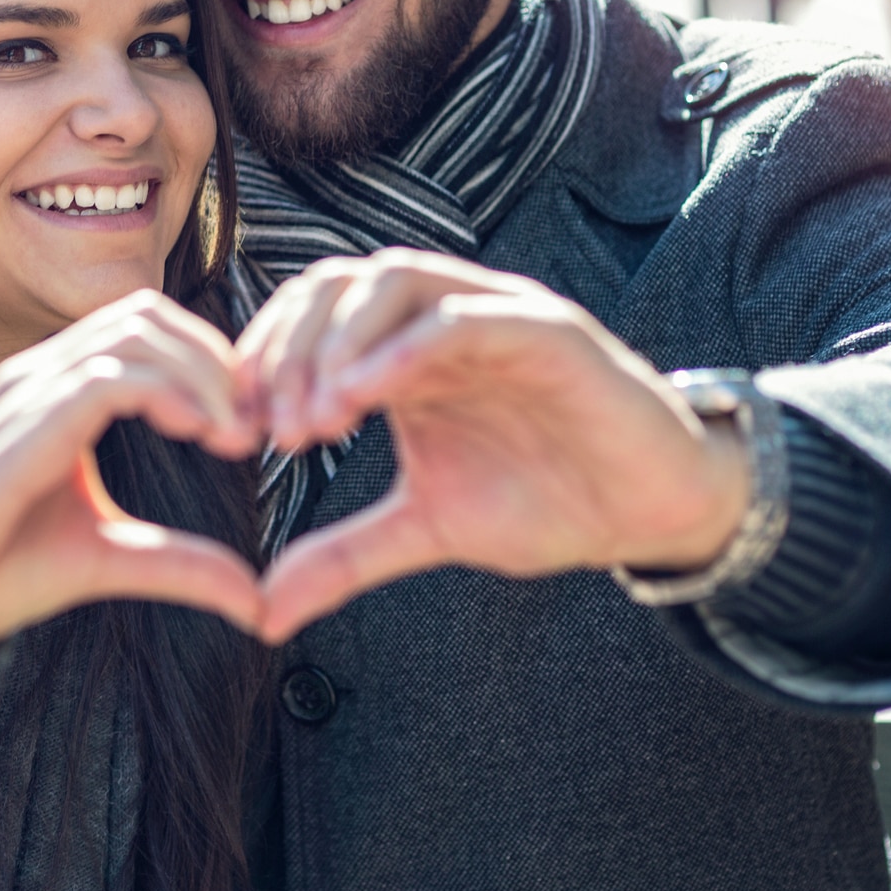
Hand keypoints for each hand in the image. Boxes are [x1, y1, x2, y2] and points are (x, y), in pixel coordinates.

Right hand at [0, 291, 264, 659]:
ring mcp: (27, 391)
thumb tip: (255, 601)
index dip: (211, 365)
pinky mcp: (22, 425)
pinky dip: (167, 392)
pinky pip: (105, 377)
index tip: (253, 428)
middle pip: (148, 316)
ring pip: (135, 333)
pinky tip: (196, 431)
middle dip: (217, 361)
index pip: (147, 332)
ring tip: (234, 434)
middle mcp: (41, 375)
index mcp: (58, 391)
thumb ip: (177, 564)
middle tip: (256, 425)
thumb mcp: (107, 561)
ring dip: (202, 374)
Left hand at [235, 249, 749, 643]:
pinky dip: (406, 347)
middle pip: (339, 286)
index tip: (238, 433)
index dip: (265, 361)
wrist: (653, 510)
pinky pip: (467, 318)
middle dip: (290, 350)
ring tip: (314, 419)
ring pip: (396, 280)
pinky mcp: (547, 332)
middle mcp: (443, 316)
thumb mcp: (426, 528)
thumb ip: (344, 555)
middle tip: (271, 429)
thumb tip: (263, 610)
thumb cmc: (548, 500)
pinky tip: (364, 397)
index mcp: (405, 350)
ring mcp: (495, 315)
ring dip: (340, 342)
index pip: (312, 315)